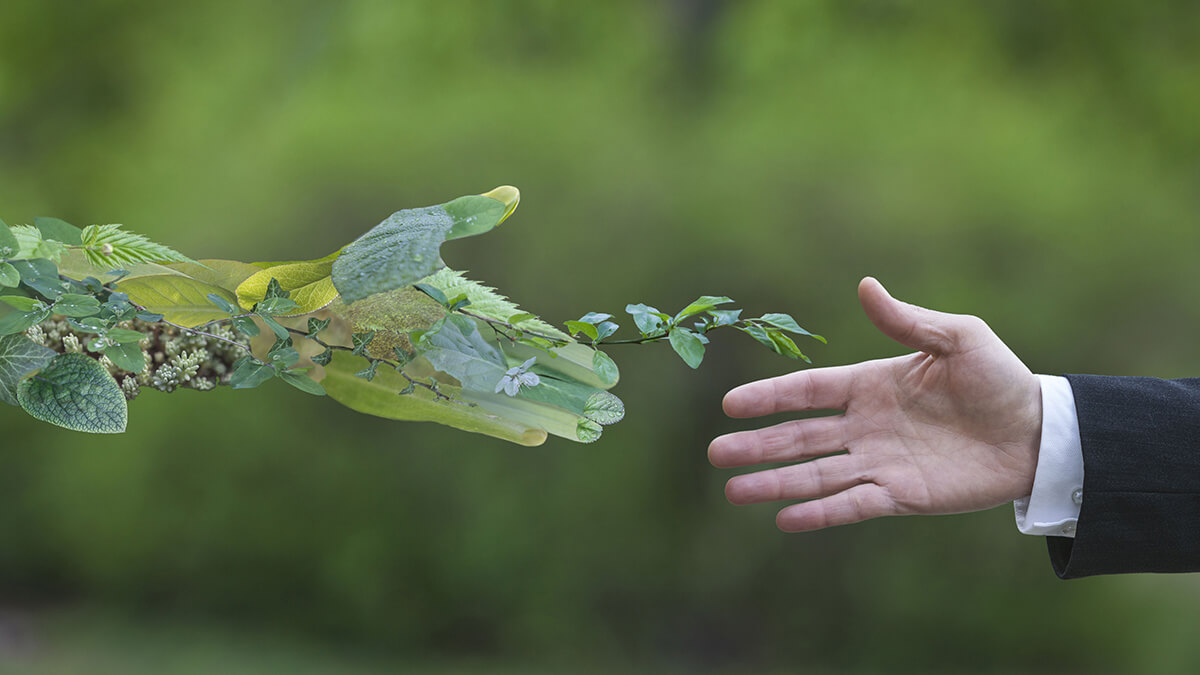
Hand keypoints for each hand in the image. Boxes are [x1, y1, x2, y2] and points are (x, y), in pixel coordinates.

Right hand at [708, 277, 1041, 531]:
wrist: (1038, 432)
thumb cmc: (999, 379)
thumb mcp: (957, 337)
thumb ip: (907, 321)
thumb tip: (865, 285)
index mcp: (871, 384)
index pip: (809, 391)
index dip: (770, 396)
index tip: (731, 404)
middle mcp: (866, 425)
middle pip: (799, 436)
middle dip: (757, 445)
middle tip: (716, 453)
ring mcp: (879, 462)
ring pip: (816, 474)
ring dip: (775, 483)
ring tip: (734, 492)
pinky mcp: (901, 496)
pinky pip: (852, 504)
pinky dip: (820, 512)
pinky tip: (785, 519)